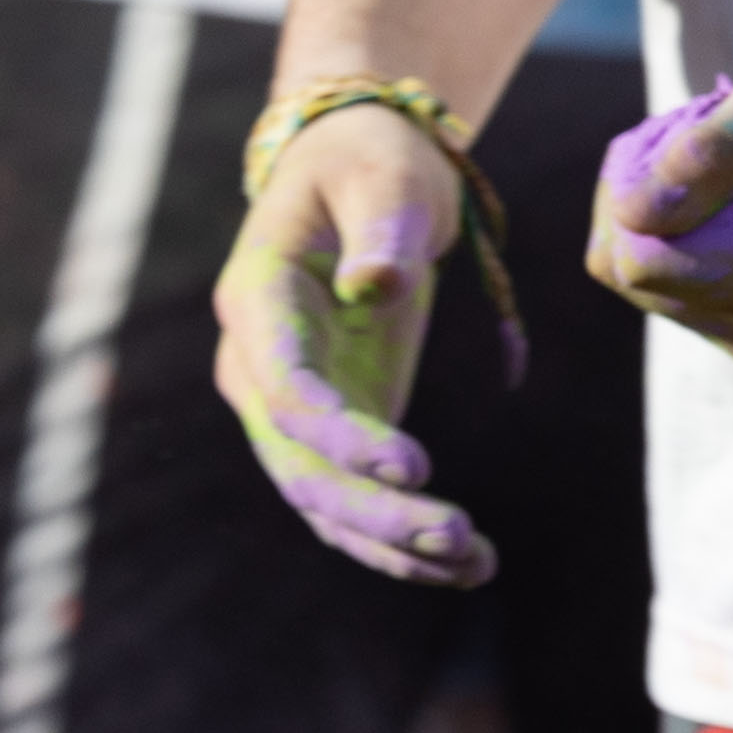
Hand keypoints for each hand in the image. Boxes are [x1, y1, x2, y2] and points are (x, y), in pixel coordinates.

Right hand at [214, 104, 497, 583]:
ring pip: (324, 498)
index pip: (282, 384)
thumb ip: (381, 230)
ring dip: (392, 541)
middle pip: (300, 461)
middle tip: (456, 535)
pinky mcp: (336, 425)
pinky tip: (469, 567)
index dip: (338, 432)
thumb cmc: (370, 165)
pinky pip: (355, 496)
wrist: (361, 170)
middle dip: (374, 508)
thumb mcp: (384, 179)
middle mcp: (259, 366)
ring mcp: (292, 405)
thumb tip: (373, 285)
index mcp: (257, 301)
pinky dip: (402, 538)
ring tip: (475, 564)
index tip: (412, 464)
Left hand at [587, 37, 732, 371]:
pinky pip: (671, 289)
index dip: (642, 179)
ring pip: (641, 279)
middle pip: (628, 268)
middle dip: (652, 193)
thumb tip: (630, 213)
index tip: (704, 127)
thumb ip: (712, 150)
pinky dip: (689, 234)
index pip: (636, 255)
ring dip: (671, 210)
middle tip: (726, 137)